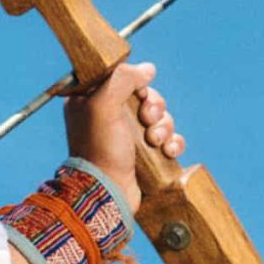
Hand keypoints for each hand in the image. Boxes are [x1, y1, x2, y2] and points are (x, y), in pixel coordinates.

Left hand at [64, 62, 183, 217]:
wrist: (107, 193)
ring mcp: (127, 136)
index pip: (122, 77)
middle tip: (147, 120)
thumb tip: (147, 70)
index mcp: (91, 100)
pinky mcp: (145, 154)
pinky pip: (169, 138)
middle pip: (146, 96)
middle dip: (154, 107)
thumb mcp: (102, 105)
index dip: (136, 84)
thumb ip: (122, 79)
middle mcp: (108, 115)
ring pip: (160, 117)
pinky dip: (172, 143)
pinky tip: (167, 152)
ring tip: (155, 142)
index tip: (138, 94)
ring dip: (164, 127)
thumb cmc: (100, 149)